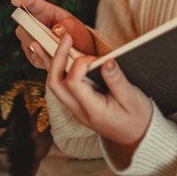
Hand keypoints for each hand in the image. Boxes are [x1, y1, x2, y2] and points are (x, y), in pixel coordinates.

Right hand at [11, 0, 95, 69]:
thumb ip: (68, 26)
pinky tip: (54, 57)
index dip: (22, 0)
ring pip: (26, 42)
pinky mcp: (31, 53)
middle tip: (46, 38)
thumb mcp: (75, 26)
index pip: (32, 3)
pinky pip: (33, 57)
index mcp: (44, 11)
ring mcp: (30, 39)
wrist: (78, 49)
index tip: (14, 0)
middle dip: (32, 33)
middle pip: (23, 26)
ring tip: (58, 49)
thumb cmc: (75, 32)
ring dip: (41, 48)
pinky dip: (44, 59)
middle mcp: (33, 24)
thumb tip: (56, 30)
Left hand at [47, 33, 152, 169]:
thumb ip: (117, 80)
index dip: (80, 64)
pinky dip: (56, 70)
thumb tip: (106, 61)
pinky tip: (52, 57)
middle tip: (64, 37)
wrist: (136, 138)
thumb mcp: (133, 98)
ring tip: (39, 44)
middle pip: (56, 85)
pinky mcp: (78, 104)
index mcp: (93, 110)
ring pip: (54, 86)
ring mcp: (76, 109)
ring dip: (49, 63)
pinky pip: (62, 86)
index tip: (96, 58)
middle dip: (56, 58)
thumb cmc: (137, 117)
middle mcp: (79, 111)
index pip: (74, 83)